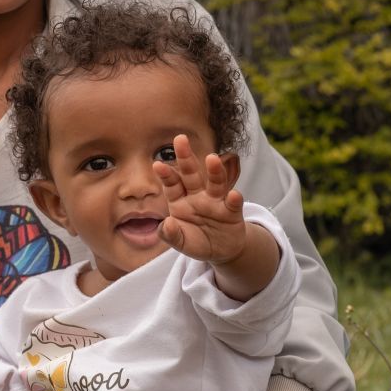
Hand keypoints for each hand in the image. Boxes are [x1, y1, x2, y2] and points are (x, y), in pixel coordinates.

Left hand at [154, 133, 245, 263]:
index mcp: (180, 200)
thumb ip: (170, 235)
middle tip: (180, 139)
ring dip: (214, 171)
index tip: (157, 164)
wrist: (220, 251)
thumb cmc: (196, 241)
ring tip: (212, 159)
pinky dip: (233, 199)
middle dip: (185, 157)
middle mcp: (198, 196)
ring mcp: (216, 202)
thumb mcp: (180, 242)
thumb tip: (165, 225)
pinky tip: (233, 195)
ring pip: (215, 183)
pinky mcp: (232, 212)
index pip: (172, 184)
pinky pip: (232, 204)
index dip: (166, 175)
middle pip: (191, 174)